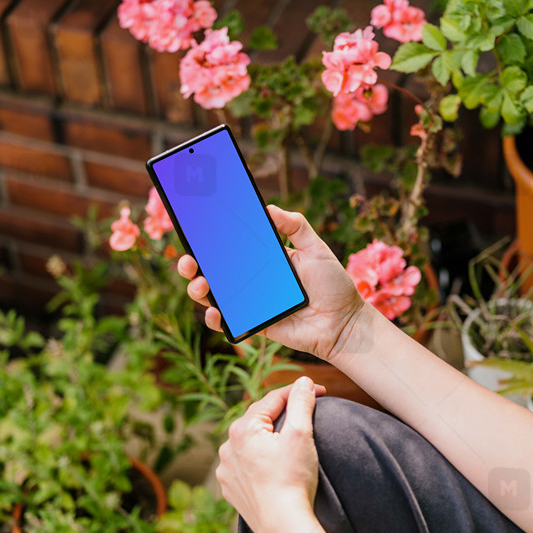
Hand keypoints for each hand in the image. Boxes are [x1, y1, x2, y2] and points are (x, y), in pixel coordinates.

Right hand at [177, 205, 366, 360]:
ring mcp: (252, 303)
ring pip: (214, 296)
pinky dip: (215, 319)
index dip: (208, 239)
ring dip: (198, 289)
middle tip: (188, 260)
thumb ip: (296, 226)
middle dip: (192, 264)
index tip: (192, 228)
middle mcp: (253, 280)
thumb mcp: (316, 249)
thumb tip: (268, 208)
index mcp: (264, 259)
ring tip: (200, 284)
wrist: (344, 323)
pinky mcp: (256, 325)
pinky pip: (229, 322)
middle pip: (213, 271)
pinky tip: (214, 311)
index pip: (229, 246)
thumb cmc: (333, 285)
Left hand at [215, 377, 325, 532]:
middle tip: (306, 412)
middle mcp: (228, 447)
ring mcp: (227, 470)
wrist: (282, 525)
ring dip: (266, 438)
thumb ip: (301, 403)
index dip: (299, 393)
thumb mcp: (301, 434)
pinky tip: (272, 466)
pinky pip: (245, 466)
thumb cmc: (292, 479)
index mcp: (243, 429)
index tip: (321, 392)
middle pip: (259, 421)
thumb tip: (304, 382)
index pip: (273, 400)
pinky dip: (258, 461)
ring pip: (250, 444)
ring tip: (287, 441)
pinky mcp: (231, 489)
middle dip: (282, 415)